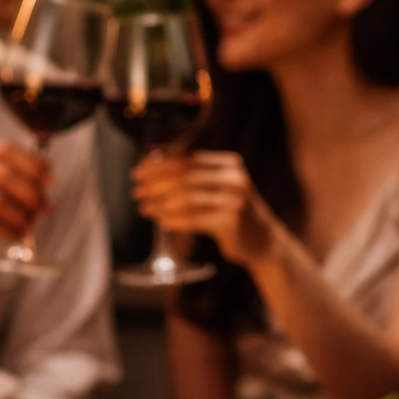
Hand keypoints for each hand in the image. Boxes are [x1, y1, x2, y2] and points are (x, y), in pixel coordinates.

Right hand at [0, 137, 49, 259]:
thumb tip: (41, 178)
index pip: (5, 150)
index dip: (34, 164)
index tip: (50, 180)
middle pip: (5, 174)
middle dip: (32, 192)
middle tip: (45, 207)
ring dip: (22, 215)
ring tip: (30, 225)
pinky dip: (8, 231)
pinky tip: (15, 235)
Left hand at [130, 151, 279, 266]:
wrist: (263, 239)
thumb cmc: (232, 211)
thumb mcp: (218, 186)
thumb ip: (192, 175)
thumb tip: (151, 165)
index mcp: (229, 163)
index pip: (187, 158)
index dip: (159, 164)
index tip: (138, 172)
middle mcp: (233, 178)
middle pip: (185, 176)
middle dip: (155, 183)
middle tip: (136, 191)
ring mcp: (234, 200)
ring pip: (187, 198)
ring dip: (160, 203)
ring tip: (143, 208)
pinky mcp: (230, 222)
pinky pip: (194, 219)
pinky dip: (174, 219)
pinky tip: (161, 221)